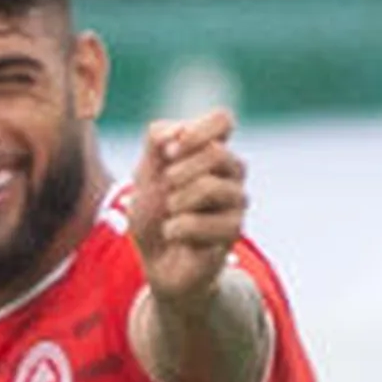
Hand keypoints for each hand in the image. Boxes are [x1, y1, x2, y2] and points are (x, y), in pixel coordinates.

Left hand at [128, 108, 247, 303]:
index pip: (222, 120)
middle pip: (217, 152)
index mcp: (211, 151)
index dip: (196, 130)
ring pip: (212, 186)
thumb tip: (178, 131)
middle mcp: (231, 173)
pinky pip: (201, 222)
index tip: (169, 152)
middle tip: (166, 189)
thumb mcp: (145, 173)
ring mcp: (236, 202)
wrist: (157, 262)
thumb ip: (157, 143)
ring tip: (171, 214)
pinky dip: (176, 229)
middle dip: (178, 171)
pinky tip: (175, 235)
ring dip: (176, 202)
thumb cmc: (154, 214)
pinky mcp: (233, 232)